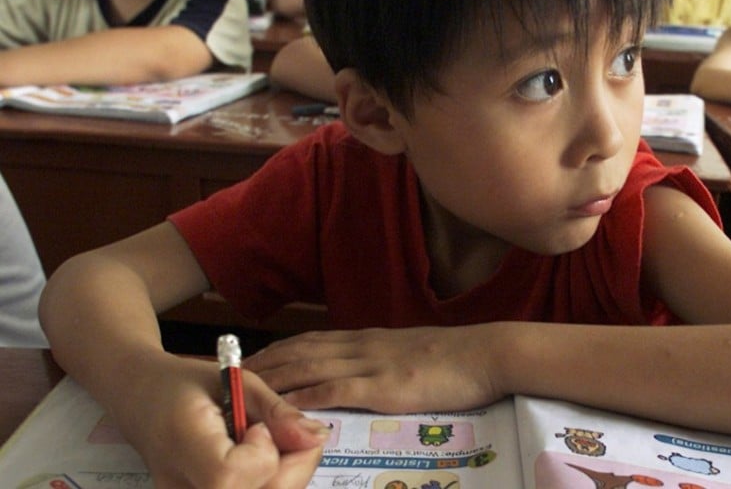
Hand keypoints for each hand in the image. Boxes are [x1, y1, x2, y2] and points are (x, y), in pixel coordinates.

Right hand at [116, 356, 327, 487]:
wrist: (139, 398)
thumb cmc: (187, 383)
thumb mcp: (237, 381)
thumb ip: (278, 413)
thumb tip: (318, 437)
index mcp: (182, 445)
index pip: (231, 476)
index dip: (261, 453)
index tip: (256, 426)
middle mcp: (177, 487)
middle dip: (290, 471)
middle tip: (286, 438)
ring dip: (283, 481)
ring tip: (272, 449)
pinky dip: (267, 487)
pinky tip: (261, 466)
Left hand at [245, 325, 502, 413]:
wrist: (485, 354)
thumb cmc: (455, 359)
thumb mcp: (410, 354)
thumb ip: (382, 362)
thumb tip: (363, 376)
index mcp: (367, 340)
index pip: (311, 341)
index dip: (278, 351)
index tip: (250, 361)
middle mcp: (361, 347)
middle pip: (299, 351)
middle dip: (263, 364)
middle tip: (228, 376)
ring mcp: (370, 365)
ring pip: (309, 367)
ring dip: (272, 378)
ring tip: (241, 390)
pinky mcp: (383, 387)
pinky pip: (335, 390)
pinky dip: (304, 396)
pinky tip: (282, 406)